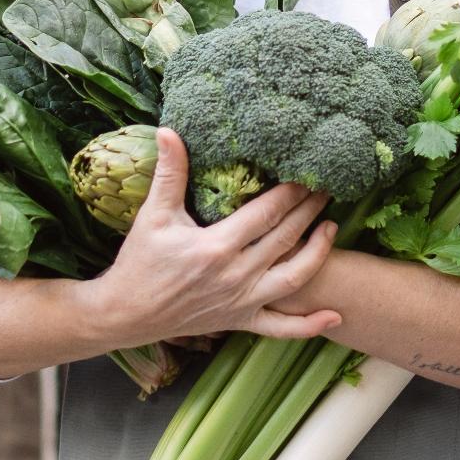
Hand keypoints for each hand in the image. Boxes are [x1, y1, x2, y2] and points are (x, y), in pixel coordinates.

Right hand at [86, 128, 341, 347]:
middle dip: (309, 211)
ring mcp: (242, 302)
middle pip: (285, 238)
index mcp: (217, 247)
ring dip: (318, 253)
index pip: (266, 213)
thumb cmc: (139, 262)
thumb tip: (169, 131)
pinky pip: (281, 328)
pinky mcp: (240, 322)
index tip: (308, 173)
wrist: (124, 314)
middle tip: (328, 188)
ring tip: (332, 228)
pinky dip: (309, 325)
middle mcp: (236, 276)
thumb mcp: (154, 215)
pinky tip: (334, 316)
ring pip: (294, 278)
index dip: (291, 192)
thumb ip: (169, 173)